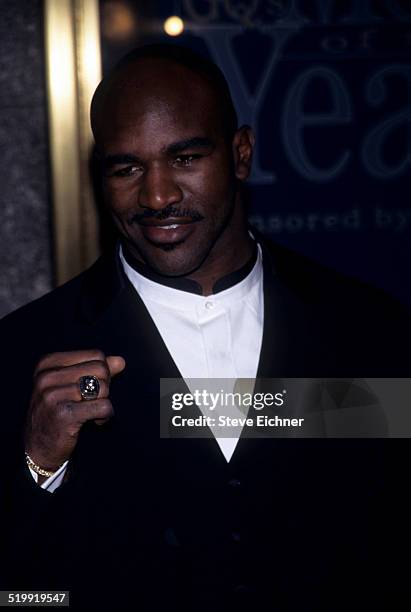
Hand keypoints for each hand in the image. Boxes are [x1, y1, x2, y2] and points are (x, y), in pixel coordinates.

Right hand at [25, 350, 125, 470]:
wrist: (37, 447)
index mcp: (48, 364)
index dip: (102, 373)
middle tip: (93, 401)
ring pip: (104, 388)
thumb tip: (120, 361)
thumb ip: (95, 370)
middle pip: (101, 370)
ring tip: (91, 412)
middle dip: (104, 387)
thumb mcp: (71, 385)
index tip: (91, 388)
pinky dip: (106, 416)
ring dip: (104, 403)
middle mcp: (47, 377)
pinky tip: (94, 421)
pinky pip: (104, 407)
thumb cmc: (57, 412)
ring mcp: (53, 396)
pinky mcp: (65, 415)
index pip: (96, 356)